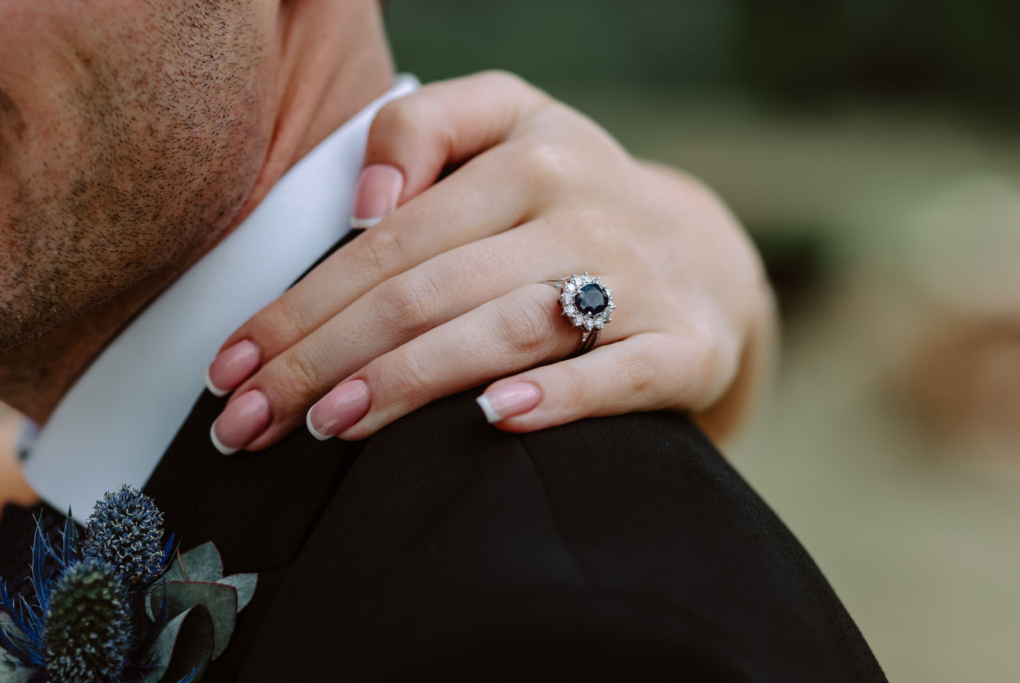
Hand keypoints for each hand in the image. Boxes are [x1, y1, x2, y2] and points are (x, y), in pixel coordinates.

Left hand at [205, 71, 774, 453]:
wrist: (703, 252)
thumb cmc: (574, 196)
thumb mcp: (510, 121)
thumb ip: (424, 129)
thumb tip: (366, 204)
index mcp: (526, 154)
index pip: (389, 240)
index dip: (301, 304)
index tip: (231, 365)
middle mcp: (582, 209)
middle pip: (429, 289)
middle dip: (324, 360)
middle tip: (250, 422)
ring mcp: (637, 280)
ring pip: (505, 330)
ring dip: (409, 381)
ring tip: (328, 429)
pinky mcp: (685, 345)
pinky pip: (619, 373)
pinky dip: (559, 397)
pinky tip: (494, 421)